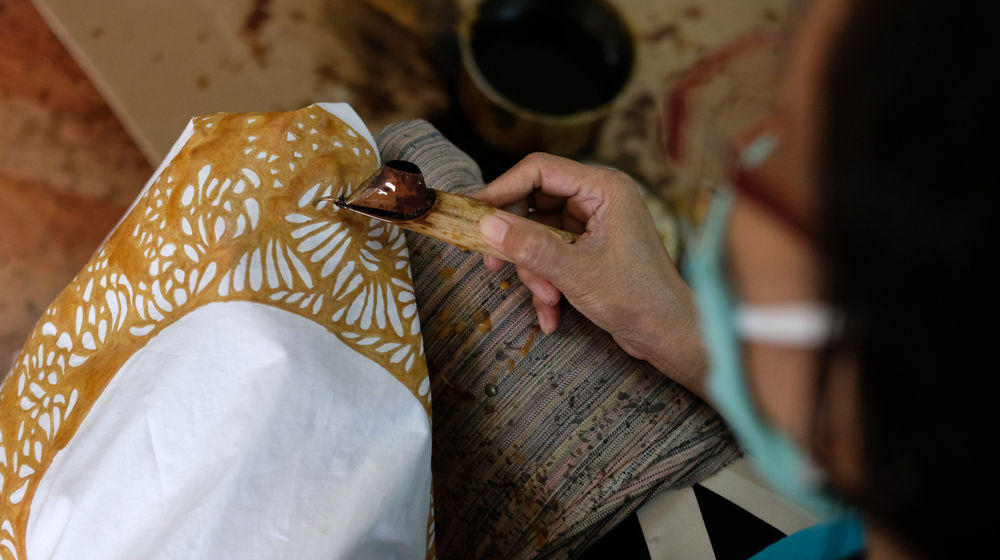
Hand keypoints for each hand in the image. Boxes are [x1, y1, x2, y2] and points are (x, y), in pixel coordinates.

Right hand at [474, 153, 706, 393]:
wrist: (668, 335)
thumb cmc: (638, 298)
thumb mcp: (576, 272)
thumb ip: (530, 247)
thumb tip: (486, 225)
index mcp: (604, 189)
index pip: (540, 170)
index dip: (502, 188)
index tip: (473, 212)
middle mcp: (598, 200)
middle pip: (534, 204)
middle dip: (519, 243)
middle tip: (495, 265)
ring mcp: (593, 226)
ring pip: (538, 236)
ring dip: (534, 272)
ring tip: (547, 300)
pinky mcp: (589, 250)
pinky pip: (550, 257)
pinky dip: (546, 284)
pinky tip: (551, 314)